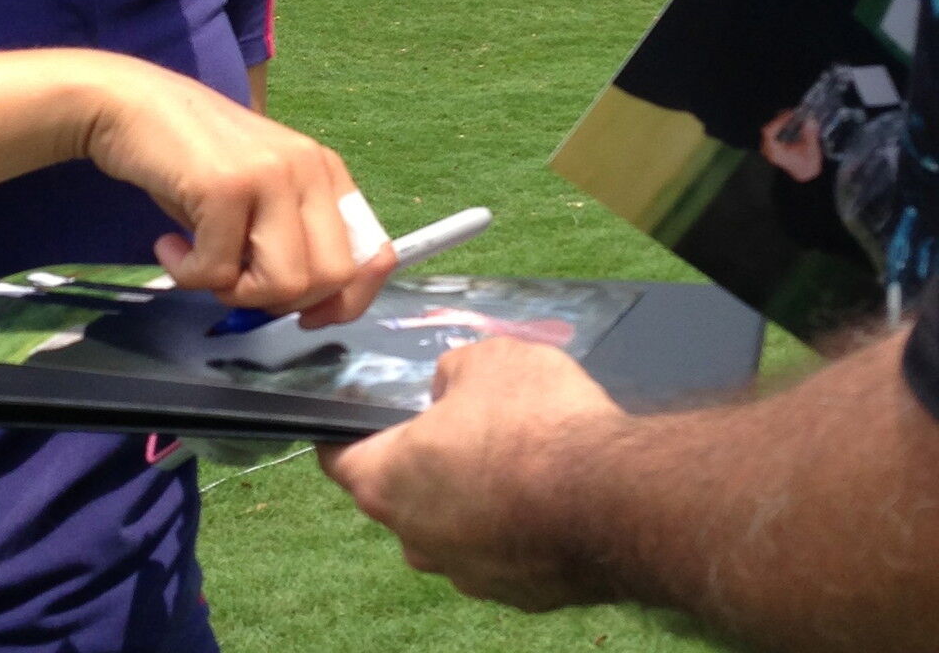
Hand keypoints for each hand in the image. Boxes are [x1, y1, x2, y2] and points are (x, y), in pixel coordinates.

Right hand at [77, 54, 396, 323]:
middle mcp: (307, 167)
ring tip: (201, 264)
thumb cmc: (189, 155)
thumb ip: (290, 235)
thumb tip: (312, 309)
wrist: (129, 103)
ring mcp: (269, 173)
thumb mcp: (256, 191)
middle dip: (281, 302)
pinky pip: (218, 271)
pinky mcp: (224, 186)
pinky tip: (168, 245)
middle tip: (235, 283)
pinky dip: (187, 275)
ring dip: (235, 294)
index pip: (373, 253)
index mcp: (324, 169)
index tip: (306, 316)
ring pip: (285, 284)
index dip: (347, 300)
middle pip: (331, 279)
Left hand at [318, 338, 623, 610]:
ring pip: (450, 528)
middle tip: (455, 425)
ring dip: (468, 497)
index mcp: (387, 481)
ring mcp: (468, 575)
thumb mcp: (484, 360)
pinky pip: (500, 551)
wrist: (617, 500)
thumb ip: (451, 374)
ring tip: (511, 457)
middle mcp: (416, 539)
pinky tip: (544, 494)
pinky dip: (511, 526)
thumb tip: (448, 389)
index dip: (343, 432)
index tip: (358, 415)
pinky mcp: (520, 596)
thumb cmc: (534, 423)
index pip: (338, 459)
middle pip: (397, 496)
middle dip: (419, 462)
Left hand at [759, 108, 824, 182]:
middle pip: (769, 129)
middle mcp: (767, 149)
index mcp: (774, 152)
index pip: (769, 133)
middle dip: (781, 119)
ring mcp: (768, 147)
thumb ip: (810, 136)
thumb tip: (810, 121)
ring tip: (795, 115)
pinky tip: (792, 121)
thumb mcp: (811, 151)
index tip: (790, 114)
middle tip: (795, 112)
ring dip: (782, 120)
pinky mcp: (771, 144)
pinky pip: (773, 131)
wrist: (804, 174)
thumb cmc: (807, 165)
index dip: (778, 121)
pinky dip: (782, 125)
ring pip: (771, 128)